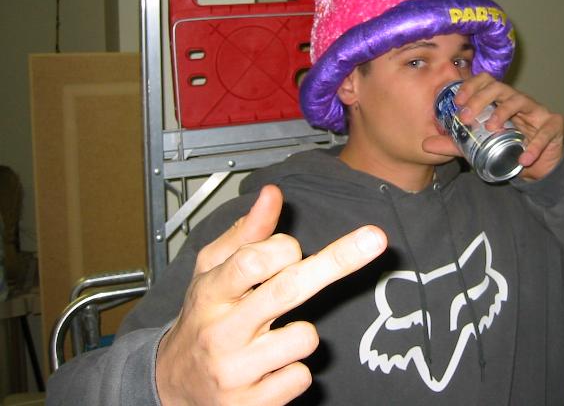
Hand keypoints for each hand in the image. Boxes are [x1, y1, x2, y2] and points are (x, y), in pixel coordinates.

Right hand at [155, 184, 386, 405]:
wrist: (172, 385)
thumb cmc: (202, 317)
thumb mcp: (212, 271)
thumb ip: (245, 233)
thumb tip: (273, 194)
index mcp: (211, 293)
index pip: (253, 260)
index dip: (283, 248)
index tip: (293, 248)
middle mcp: (221, 331)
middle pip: (288, 289)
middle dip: (337, 261)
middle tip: (376, 238)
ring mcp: (235, 371)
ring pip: (304, 337)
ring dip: (302, 333)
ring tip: (275, 337)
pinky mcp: (250, 405)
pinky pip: (301, 378)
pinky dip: (294, 371)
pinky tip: (270, 369)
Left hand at [422, 73, 563, 180]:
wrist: (538, 169)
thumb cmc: (507, 149)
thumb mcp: (476, 147)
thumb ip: (454, 145)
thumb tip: (425, 145)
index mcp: (498, 101)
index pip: (484, 82)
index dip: (470, 86)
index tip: (456, 102)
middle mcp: (517, 100)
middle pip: (498, 87)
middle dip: (480, 98)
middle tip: (466, 117)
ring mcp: (536, 111)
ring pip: (520, 100)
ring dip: (503, 112)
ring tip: (492, 128)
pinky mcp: (553, 125)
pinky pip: (545, 131)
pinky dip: (534, 144)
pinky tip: (523, 157)